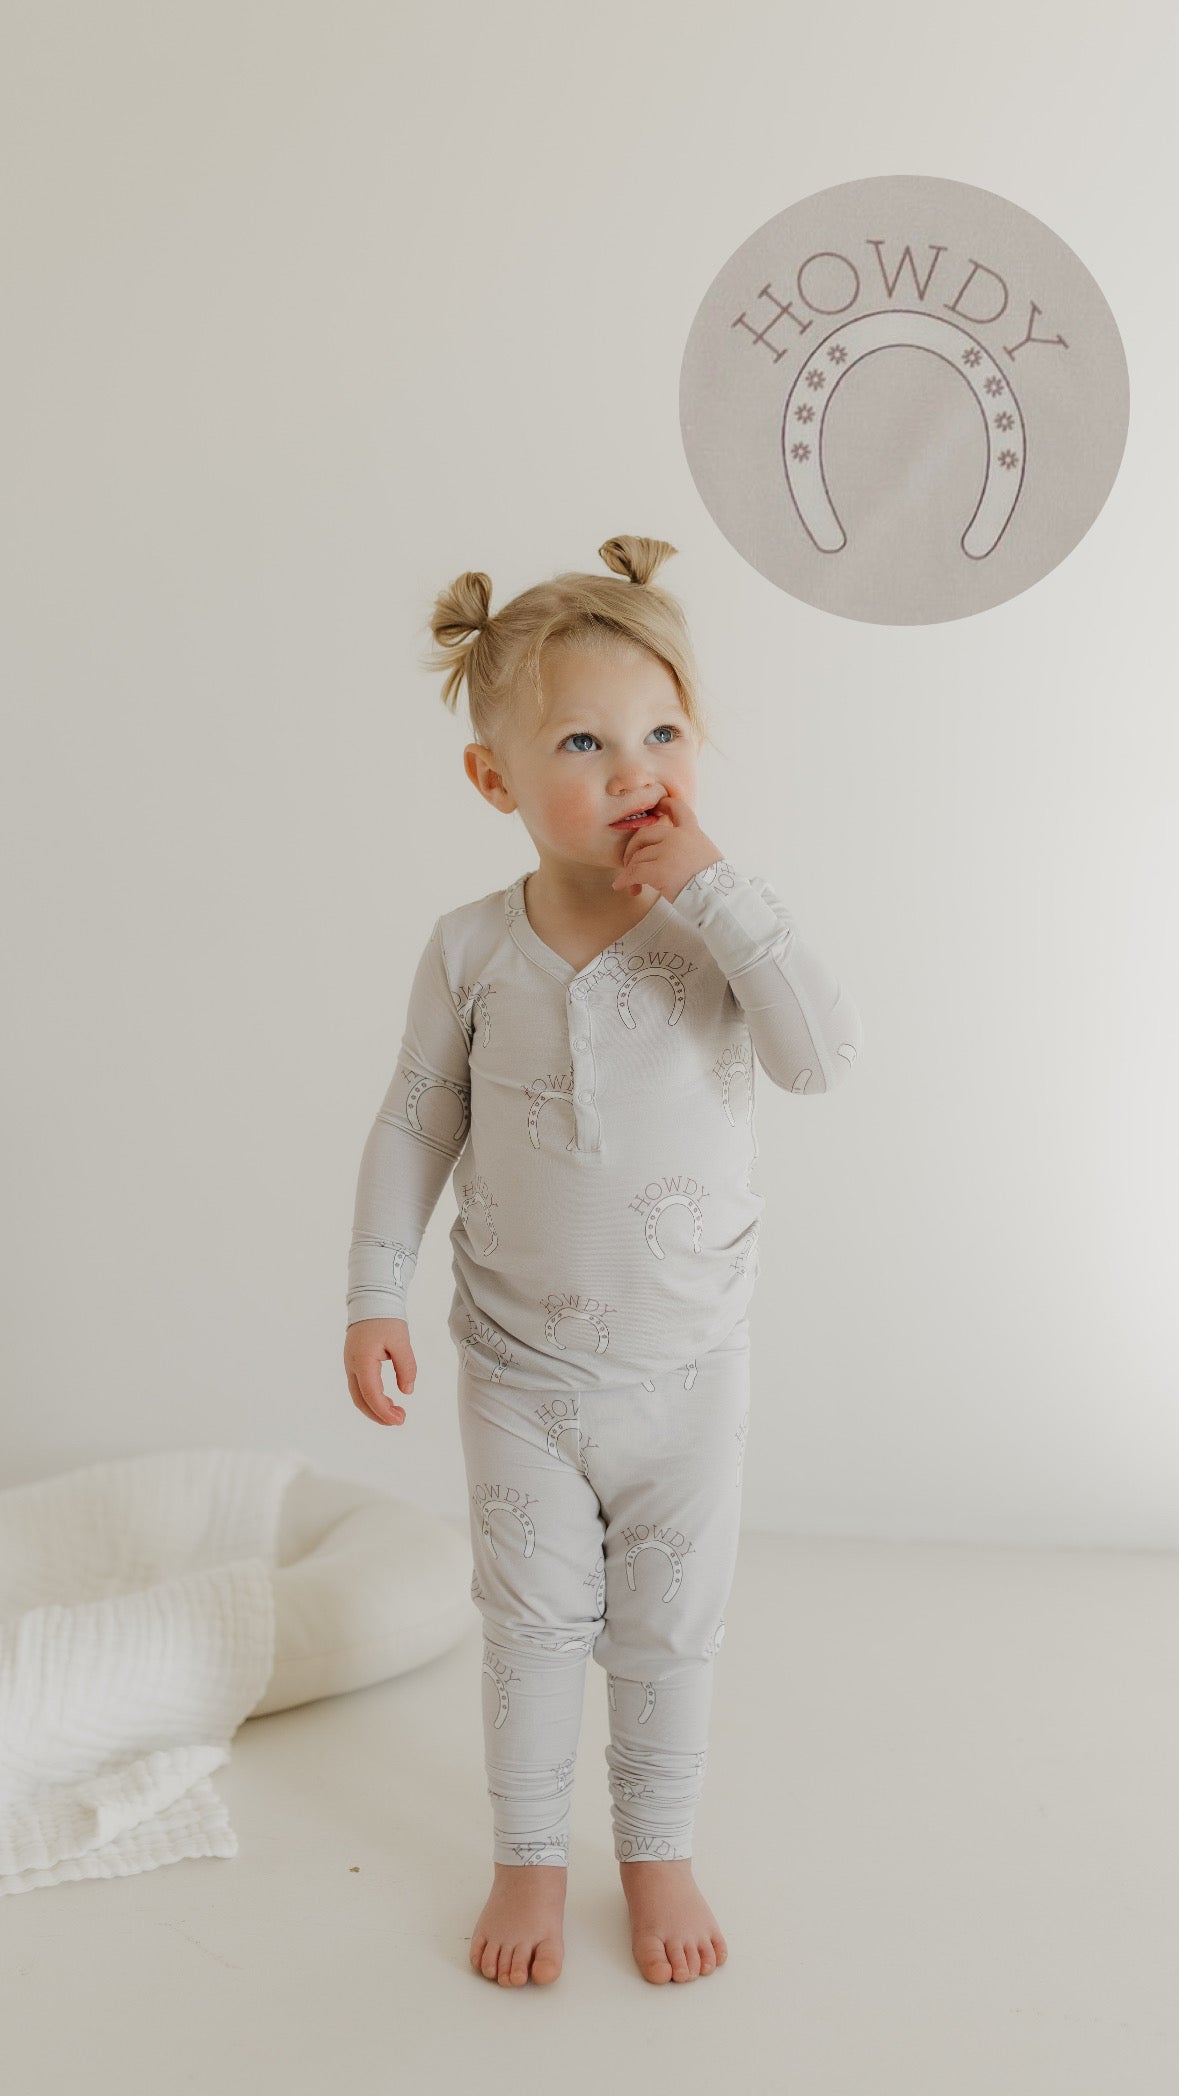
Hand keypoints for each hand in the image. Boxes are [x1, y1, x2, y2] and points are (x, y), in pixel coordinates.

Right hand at [344, 1317, 415, 1425]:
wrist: (372, 1300)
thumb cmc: (386, 1319)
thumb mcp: (401, 1342)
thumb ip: (406, 1367)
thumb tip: (407, 1391)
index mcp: (362, 1361)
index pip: (371, 1394)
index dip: (384, 1411)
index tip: (399, 1420)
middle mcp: (352, 1365)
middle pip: (360, 1400)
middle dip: (378, 1415)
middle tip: (399, 1420)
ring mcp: (350, 1364)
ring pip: (358, 1395)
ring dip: (374, 1408)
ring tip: (395, 1412)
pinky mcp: (354, 1362)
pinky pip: (359, 1387)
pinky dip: (371, 1398)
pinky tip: (386, 1400)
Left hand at [610, 782, 723, 901]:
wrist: (720, 897)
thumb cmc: (716, 884)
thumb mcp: (708, 856)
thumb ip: (691, 848)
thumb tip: (675, 857)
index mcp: (692, 832)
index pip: (679, 809)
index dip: (666, 805)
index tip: (658, 806)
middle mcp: (678, 837)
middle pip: (645, 834)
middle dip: (633, 849)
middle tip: (631, 863)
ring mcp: (668, 852)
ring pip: (638, 856)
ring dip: (631, 872)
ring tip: (635, 887)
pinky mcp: (659, 870)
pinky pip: (634, 872)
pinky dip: (625, 880)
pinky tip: (623, 886)